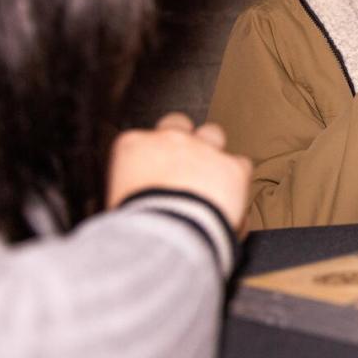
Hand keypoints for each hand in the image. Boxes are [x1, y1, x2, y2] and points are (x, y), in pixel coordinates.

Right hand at [107, 113, 251, 234]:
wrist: (167, 235)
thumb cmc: (136, 226)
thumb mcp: (117, 204)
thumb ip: (129, 191)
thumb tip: (135, 204)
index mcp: (133, 146)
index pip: (142, 139)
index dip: (150, 158)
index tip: (152, 175)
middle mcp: (169, 140)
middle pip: (177, 122)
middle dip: (182, 139)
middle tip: (181, 167)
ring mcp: (203, 149)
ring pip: (212, 133)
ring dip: (211, 151)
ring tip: (208, 179)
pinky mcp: (232, 167)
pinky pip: (240, 165)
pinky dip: (236, 180)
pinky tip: (230, 200)